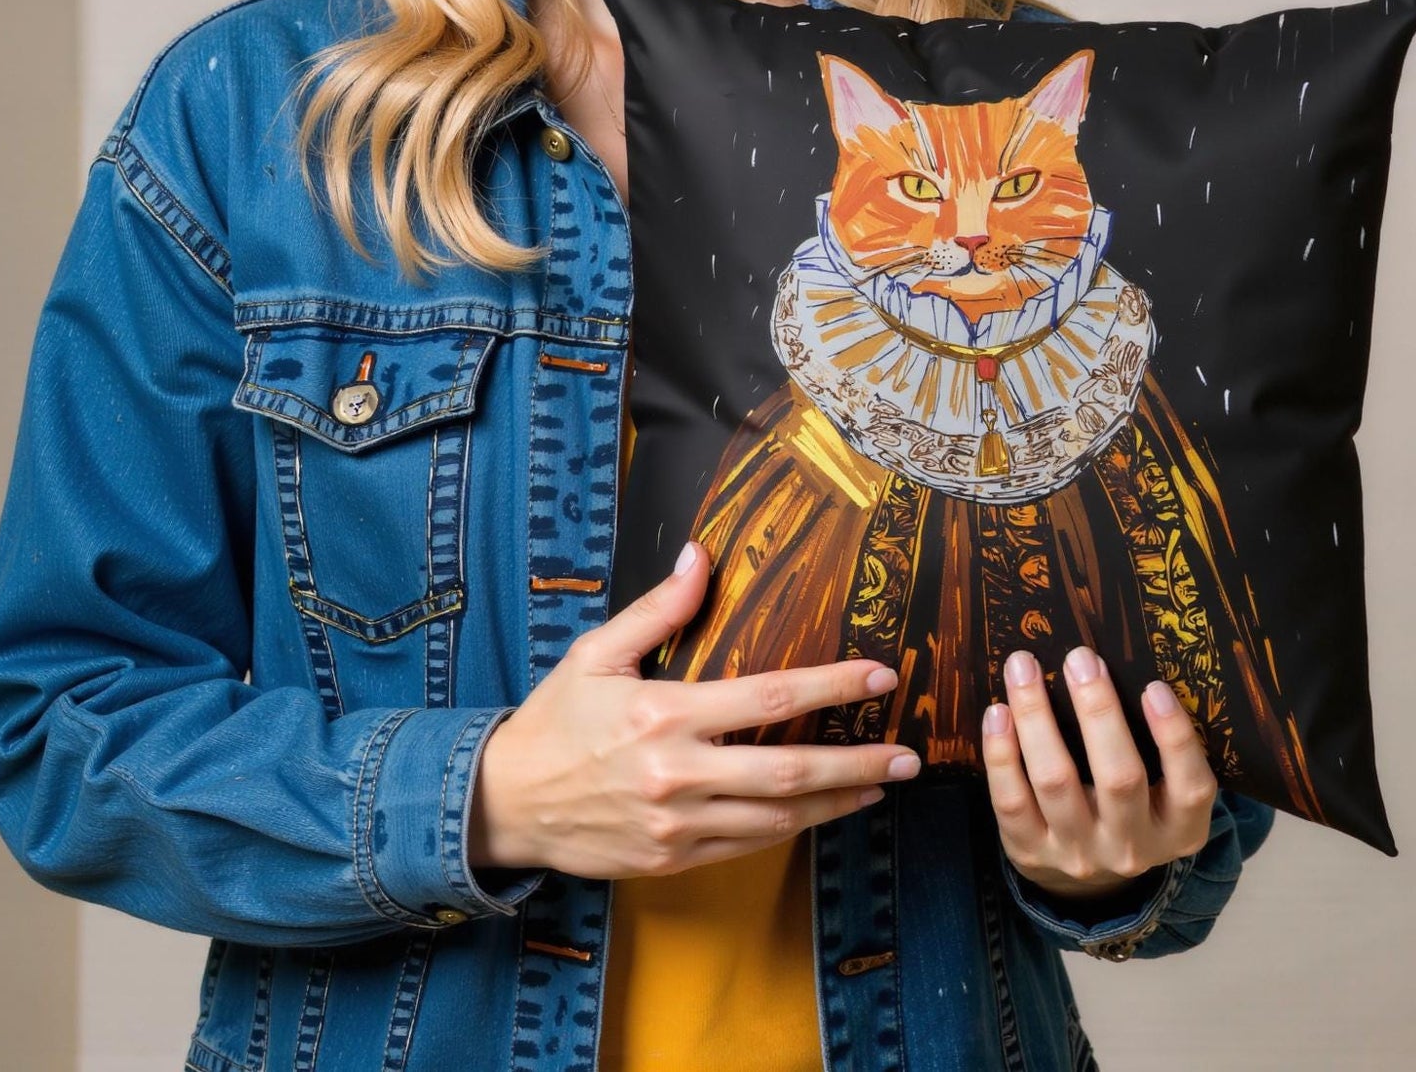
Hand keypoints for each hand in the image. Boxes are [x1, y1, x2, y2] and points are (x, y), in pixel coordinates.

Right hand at [468, 540, 922, 879]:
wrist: (505, 804)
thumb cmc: (554, 719)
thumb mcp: (598, 652)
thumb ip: (659, 608)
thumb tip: (702, 556)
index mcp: (665, 714)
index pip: (768, 696)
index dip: (831, 686)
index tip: (880, 677)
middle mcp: (678, 774)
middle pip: (790, 770)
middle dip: (859, 762)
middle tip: (910, 754)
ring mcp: (678, 825)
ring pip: (779, 816)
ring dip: (838, 801)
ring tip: (882, 784)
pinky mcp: (673, 860)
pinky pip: (748, 845)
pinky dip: (791, 827)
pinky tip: (820, 810)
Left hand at [981, 645, 1215, 901]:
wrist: (1085, 884)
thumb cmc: (1129, 808)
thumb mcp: (1161, 793)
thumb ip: (1155, 747)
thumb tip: (1117, 667)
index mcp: (1179, 830)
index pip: (1192, 788)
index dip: (1175, 738)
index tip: (1154, 686)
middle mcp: (1132, 847)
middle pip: (1119, 779)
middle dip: (1098, 711)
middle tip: (1080, 658)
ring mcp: (1079, 853)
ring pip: (1055, 780)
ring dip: (1036, 717)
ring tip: (1023, 666)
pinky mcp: (1031, 851)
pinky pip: (1011, 800)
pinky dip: (1001, 753)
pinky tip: (997, 712)